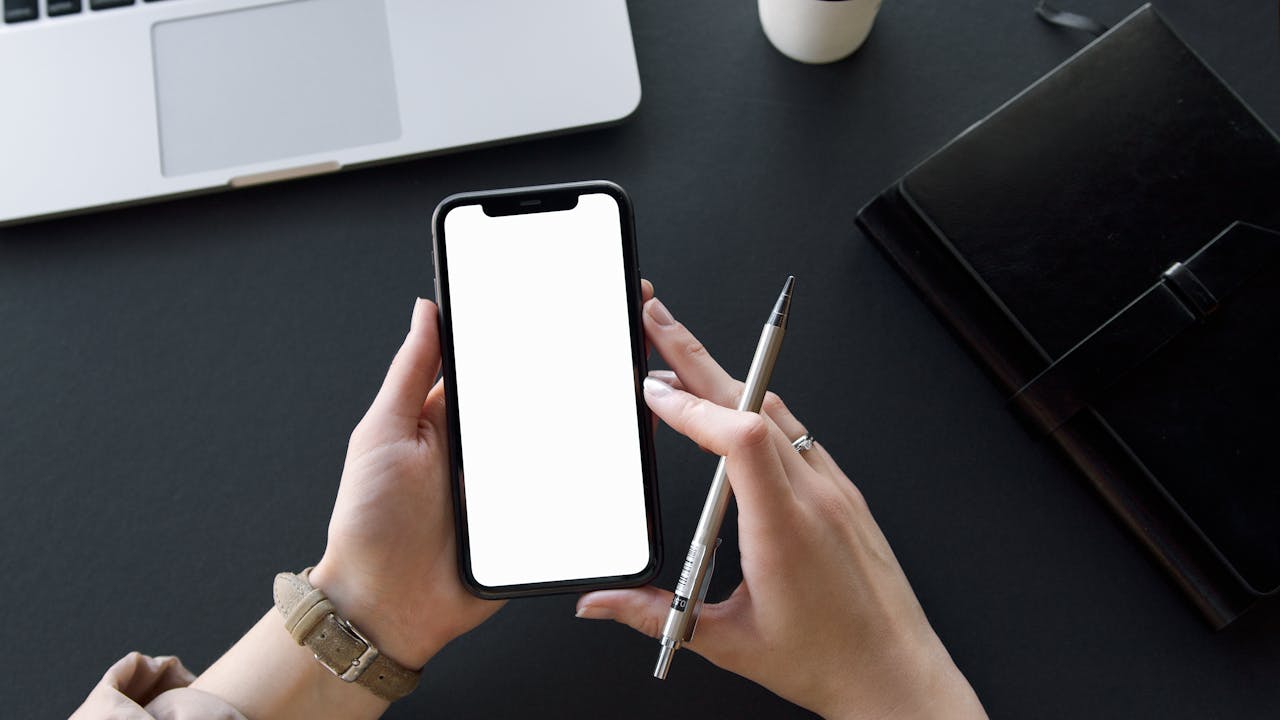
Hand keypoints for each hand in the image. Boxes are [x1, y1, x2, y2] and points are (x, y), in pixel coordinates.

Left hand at [310, 280, 655, 668]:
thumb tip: (426, 310)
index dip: (534, 332)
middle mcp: (489, 446)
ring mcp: (516, 483)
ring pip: (570, 442)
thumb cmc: (369, 524)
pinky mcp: (536, 521)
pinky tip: (625, 453)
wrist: (384, 608)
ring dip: (600, 418)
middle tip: (620, 336)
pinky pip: (577, 493)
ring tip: (633, 386)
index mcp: (454, 416)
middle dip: (583, 368)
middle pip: (545, 399)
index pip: (501, 362)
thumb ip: (410, 372)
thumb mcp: (382, 434)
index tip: (569, 300)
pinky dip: (601, 476)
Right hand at [576, 296, 985, 719]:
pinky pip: (798, 434)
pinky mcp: (846, 495)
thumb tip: (599, 603)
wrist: (897, 676)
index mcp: (784, 528)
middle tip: (658, 318)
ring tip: (684, 353)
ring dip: (728, 375)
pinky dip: (758, 408)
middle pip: (754, 403)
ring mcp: (836, 490)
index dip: (691, 406)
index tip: (652, 392)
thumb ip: (654, 614)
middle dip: (698, 354)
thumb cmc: (827, 661)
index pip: (737, 438)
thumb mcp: (726, 641)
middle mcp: (815, 496)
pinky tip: (735, 407)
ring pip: (778, 410)